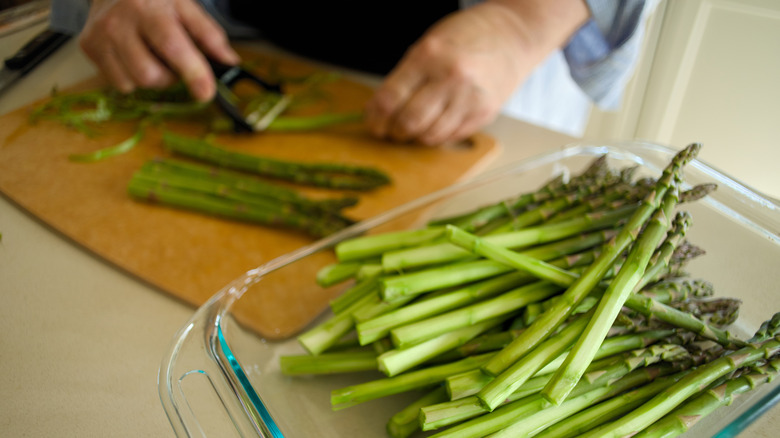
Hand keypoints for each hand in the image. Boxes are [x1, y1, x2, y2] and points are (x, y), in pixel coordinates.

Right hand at [79, 0, 239, 100]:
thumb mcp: (185, 6)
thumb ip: (209, 34)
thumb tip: (230, 61)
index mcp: (148, 8)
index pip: (172, 46)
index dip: (192, 72)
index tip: (206, 92)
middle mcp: (119, 22)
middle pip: (151, 74)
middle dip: (171, 77)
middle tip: (175, 62)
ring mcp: (100, 36)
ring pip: (134, 82)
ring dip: (154, 79)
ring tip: (154, 57)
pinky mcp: (89, 47)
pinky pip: (119, 83)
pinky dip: (133, 78)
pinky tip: (135, 57)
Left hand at [364, 0, 588, 145]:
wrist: (512, 35)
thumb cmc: (465, 37)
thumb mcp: (427, 46)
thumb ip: (405, 77)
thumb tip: (380, 110)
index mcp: (428, 57)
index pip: (390, 99)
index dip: (375, 118)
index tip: (373, 124)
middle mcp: (449, 78)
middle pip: (409, 122)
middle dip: (395, 132)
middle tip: (392, 131)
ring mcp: (469, 98)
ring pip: (430, 135)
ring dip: (416, 137)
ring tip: (414, 128)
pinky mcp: (484, 114)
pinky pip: (451, 137)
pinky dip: (437, 136)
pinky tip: (435, 125)